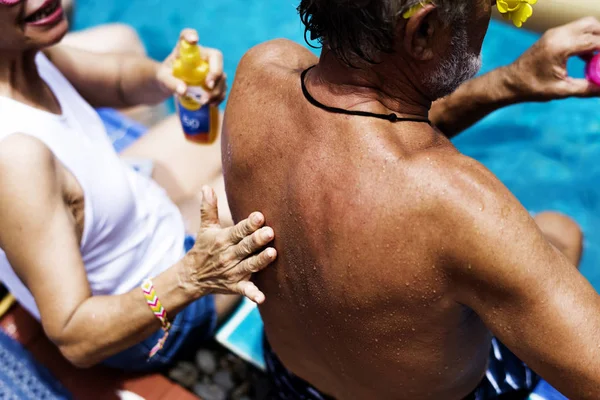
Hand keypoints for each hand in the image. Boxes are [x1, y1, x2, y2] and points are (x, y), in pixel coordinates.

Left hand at [156, 29, 226, 105]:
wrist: (171, 84)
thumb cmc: (166, 76)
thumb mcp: (162, 79)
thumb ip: (170, 82)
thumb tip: (183, 91)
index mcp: (185, 48)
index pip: (187, 35)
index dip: (190, 35)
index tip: (193, 40)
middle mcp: (201, 55)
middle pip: (216, 57)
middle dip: (215, 72)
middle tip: (208, 86)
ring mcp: (211, 67)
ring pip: (221, 76)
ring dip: (216, 90)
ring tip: (204, 101)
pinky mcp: (215, 80)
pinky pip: (222, 87)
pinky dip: (219, 96)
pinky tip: (211, 103)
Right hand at [182, 186, 275, 303]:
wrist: (192, 276)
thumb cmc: (204, 247)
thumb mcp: (206, 228)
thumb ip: (209, 208)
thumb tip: (206, 186)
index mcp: (223, 239)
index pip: (238, 231)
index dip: (249, 224)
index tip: (259, 216)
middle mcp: (228, 255)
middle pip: (245, 247)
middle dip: (257, 240)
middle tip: (270, 232)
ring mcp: (232, 272)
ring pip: (249, 265)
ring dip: (260, 261)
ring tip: (272, 253)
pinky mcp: (235, 286)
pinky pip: (244, 291)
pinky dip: (252, 294)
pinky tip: (261, 297)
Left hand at [506, 17, 599, 100]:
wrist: (510, 82)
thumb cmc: (532, 87)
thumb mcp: (561, 90)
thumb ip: (587, 88)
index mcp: (560, 47)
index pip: (594, 41)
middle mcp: (557, 35)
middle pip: (592, 26)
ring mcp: (554, 33)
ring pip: (585, 25)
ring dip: (595, 38)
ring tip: (597, 59)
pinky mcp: (552, 36)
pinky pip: (576, 31)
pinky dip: (586, 39)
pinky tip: (588, 58)